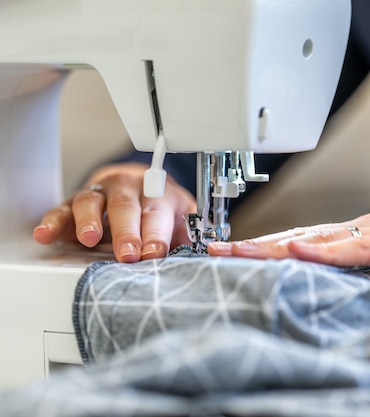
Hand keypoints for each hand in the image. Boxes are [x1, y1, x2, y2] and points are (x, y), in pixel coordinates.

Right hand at [33, 162, 195, 262]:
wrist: (141, 182)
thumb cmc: (163, 209)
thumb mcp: (182, 219)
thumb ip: (188, 237)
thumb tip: (199, 260)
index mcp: (159, 195)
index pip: (158, 213)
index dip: (156, 233)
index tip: (155, 253)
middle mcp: (130, 189)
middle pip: (127, 206)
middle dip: (127, 231)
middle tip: (127, 254)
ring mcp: (101, 193)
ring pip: (92, 201)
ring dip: (89, 220)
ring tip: (89, 239)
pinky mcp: (76, 201)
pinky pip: (62, 208)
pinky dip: (53, 220)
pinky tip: (46, 234)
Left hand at [208, 186, 369, 271]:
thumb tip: (348, 280)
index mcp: (367, 232)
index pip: (307, 241)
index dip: (268, 248)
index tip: (234, 254)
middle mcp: (368, 228)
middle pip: (301, 237)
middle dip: (254, 246)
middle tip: (213, 250)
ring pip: (320, 239)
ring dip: (275, 246)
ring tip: (235, 251)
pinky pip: (361, 247)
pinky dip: (326, 250)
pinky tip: (299, 251)